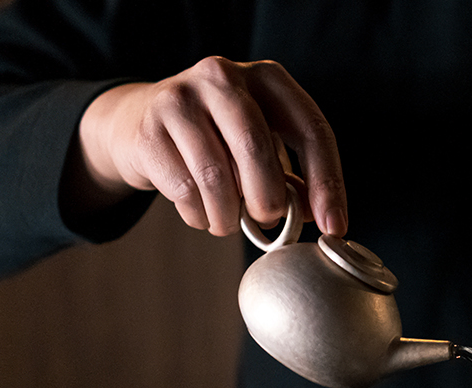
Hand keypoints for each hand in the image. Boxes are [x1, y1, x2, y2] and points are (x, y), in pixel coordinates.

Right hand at [67, 57, 346, 237]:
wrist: (136, 122)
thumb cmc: (215, 139)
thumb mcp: (258, 145)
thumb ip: (290, 177)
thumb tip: (321, 219)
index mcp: (266, 78)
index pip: (311, 129)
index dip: (327, 183)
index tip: (334, 227)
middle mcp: (222, 76)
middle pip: (257, 147)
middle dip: (268, 199)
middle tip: (267, 221)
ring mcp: (180, 98)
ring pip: (216, 174)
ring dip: (229, 216)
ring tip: (228, 223)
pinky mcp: (148, 128)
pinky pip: (184, 188)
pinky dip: (199, 215)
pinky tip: (200, 212)